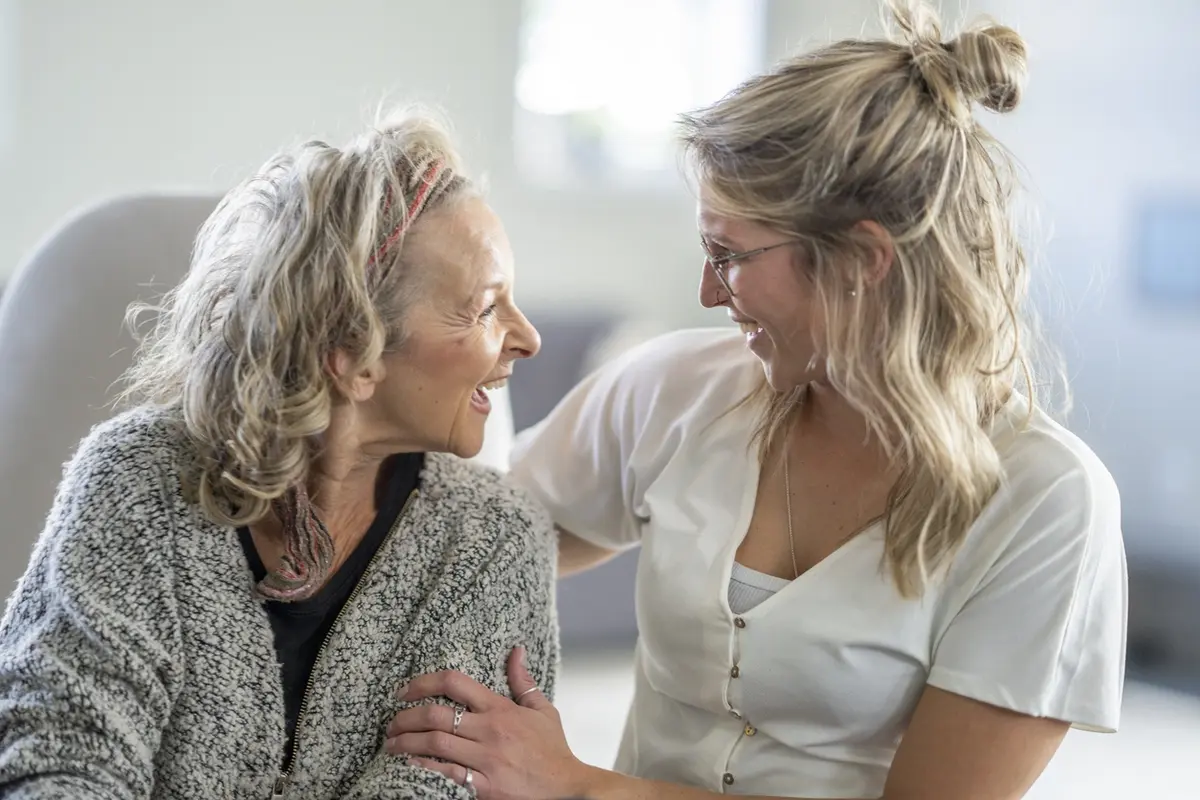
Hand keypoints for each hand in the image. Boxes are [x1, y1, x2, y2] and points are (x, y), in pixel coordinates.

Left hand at [385, 646, 589, 799]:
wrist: (566, 787)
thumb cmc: (552, 749)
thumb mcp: (542, 710)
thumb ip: (523, 682)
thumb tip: (516, 651)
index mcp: (501, 709)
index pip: (455, 683)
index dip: (423, 683)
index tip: (405, 690)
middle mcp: (490, 731)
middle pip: (436, 715)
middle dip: (406, 717)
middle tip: (392, 723)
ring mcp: (486, 760)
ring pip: (435, 744)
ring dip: (407, 743)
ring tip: (392, 744)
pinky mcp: (484, 787)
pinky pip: (447, 774)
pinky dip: (424, 768)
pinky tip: (409, 765)